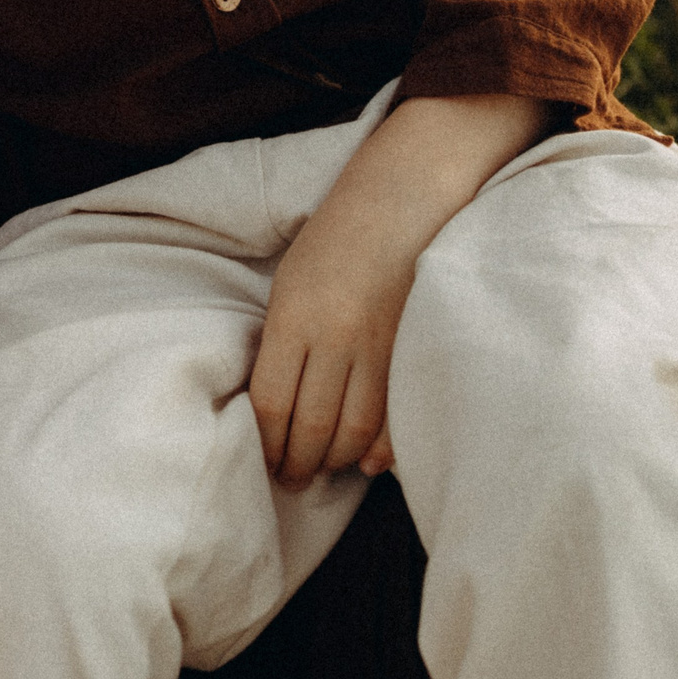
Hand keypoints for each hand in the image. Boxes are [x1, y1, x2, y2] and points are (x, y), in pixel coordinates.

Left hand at [250, 199, 419, 486]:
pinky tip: (365, 463)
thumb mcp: (291, 282)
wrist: (402, 197)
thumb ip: (284, 342)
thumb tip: (278, 407)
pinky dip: (379, 448)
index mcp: (293, 316)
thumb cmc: (335, 238)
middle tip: (291, 481)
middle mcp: (335, 336)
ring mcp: (379, 345)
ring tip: (323, 472)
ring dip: (335, 462)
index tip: (264, 462)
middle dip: (298, 464)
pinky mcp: (413, 349)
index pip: (271, 403)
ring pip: (354, 430)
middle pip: (312, 426)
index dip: (266, 444)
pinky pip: (394, 416)